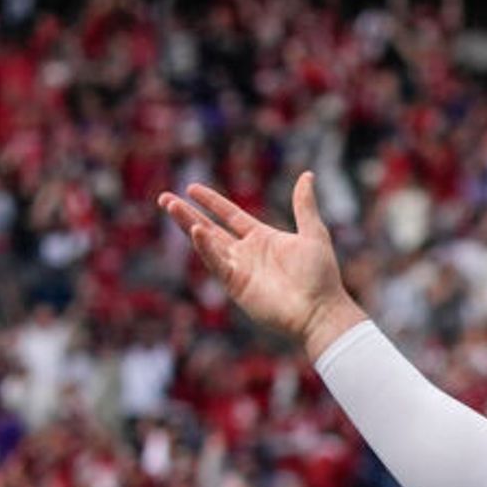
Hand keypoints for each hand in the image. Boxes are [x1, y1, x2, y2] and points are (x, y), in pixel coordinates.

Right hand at [160, 174, 367, 359]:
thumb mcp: (313, 233)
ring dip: (188, 225)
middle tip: (165, 198)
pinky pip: (217, 264)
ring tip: (170, 206)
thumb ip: (303, 205)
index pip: (230, 216)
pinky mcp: (237, 286)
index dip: (211, 202)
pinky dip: (206, 248)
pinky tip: (196, 231)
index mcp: (263, 239)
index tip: (192, 188)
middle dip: (187, 213)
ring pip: (207, 243)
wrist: (321, 310)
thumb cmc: (321, 276)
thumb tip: (307, 176)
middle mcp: (247, 253)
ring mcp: (240, 270)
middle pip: (210, 228)